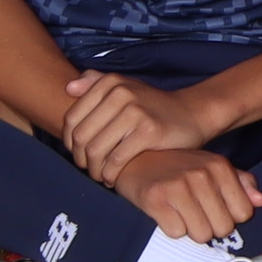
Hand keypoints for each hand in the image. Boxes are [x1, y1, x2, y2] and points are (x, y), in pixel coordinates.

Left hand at [59, 71, 219, 183]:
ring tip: (101, 176)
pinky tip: (114, 179)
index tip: (79, 154)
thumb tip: (68, 87)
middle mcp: (120, 93)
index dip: (69, 142)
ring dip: (94, 171)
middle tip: (90, 169)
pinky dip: (110, 175)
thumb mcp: (126, 88)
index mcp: (110, 83)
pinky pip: (115, 160)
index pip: (72, 118)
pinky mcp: (148, 131)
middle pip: (81, 137)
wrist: (192, 114)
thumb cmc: (153, 107)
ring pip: (95, 150)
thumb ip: (96, 83)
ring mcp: (135, 111)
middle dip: (80, 160)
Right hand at [117, 143, 261, 244]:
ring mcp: (178, 187)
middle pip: (223, 228)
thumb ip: (239, 182)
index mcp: (219, 166)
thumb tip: (260, 201)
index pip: (243, 213)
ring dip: (191, 230)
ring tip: (180, 212)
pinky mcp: (156, 200)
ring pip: (201, 235)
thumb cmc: (176, 166)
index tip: (213, 209)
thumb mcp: (210, 167)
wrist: (133, 159)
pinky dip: (171, 228)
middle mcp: (201, 175)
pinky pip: (176, 233)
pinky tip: (165, 212)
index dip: (229, 216)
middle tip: (194, 212)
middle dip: (210, 226)